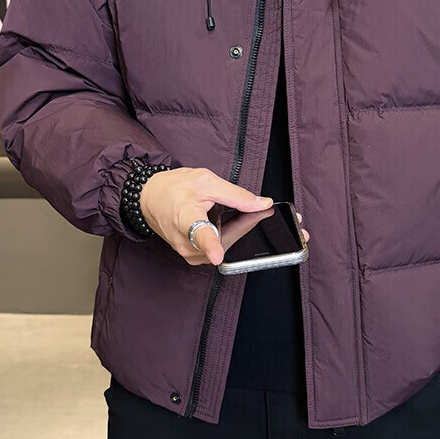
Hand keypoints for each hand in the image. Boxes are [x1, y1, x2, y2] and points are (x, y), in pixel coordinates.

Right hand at [139, 167, 308, 266]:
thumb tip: (262, 203)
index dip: (210, 245)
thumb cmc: (173, 188)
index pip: (198, 235)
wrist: (148, 200)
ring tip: (271, 219)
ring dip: (250, 234)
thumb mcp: (205, 181)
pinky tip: (250, 224)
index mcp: (185, 219)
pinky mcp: (196, 257)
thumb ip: (236, 195)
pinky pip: (222, 248)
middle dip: (255, 229)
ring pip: (229, 246)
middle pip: (228, 240)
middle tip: (290, 223)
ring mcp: (191, 254)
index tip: (217, 254)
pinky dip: (237, 237)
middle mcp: (187, 242)